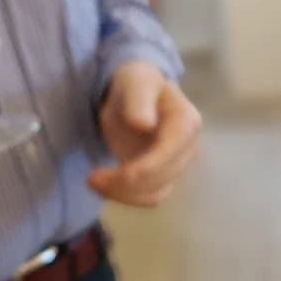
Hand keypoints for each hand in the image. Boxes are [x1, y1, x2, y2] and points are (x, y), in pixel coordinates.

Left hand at [89, 61, 201, 207]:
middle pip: (163, 178)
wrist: (135, 94)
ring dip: (123, 194)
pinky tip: (102, 184)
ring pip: (155, 194)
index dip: (148, 168)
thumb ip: (140, 101)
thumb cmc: (137, 85)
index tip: (121, 173)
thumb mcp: (136, 83)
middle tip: (91, 178)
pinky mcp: (161, 178)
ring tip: (93, 181)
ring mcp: (176, 166)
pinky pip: (147, 197)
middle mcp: (188, 148)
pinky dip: (125, 196)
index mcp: (187, 122)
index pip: (171, 152)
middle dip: (127, 183)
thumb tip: (144, 124)